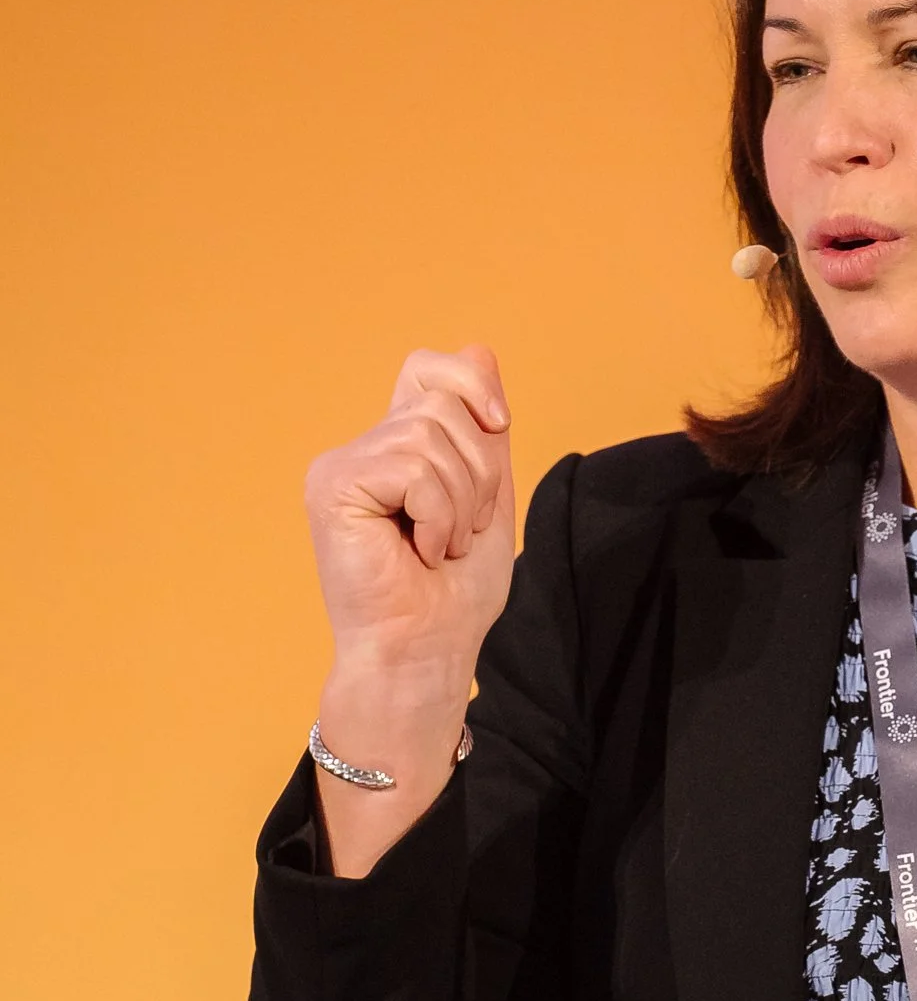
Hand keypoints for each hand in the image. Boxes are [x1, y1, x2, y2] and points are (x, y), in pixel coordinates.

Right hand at [304, 345, 514, 871]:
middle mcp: (364, 449)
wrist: (426, 651)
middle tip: (459, 532)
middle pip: (443, 403)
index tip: (499, 427)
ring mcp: (342, 466)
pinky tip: (420, 552)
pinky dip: (438, 515)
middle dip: (480, 473)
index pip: (428, 367)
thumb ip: (483, 432)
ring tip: (438, 547)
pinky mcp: (333, 486)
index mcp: (398, 449)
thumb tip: (480, 349)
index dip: (471, 384)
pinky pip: (413, 467)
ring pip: (432, 435)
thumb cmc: (453, 595)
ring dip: (461, 503)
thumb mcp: (488, 498)